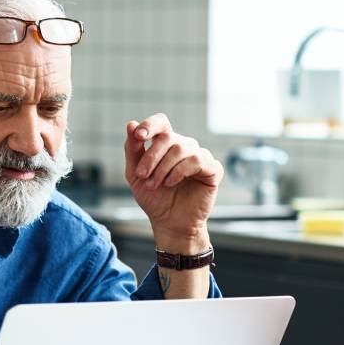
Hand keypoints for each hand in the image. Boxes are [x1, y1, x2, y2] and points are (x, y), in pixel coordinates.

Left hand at [123, 113, 222, 246]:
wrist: (168, 222)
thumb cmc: (153, 197)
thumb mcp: (135, 174)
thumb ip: (133, 149)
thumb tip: (131, 124)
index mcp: (166, 144)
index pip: (161, 122)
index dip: (150, 125)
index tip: (139, 136)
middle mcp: (184, 146)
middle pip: (168, 138)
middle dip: (152, 157)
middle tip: (142, 175)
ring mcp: (200, 156)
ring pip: (182, 148)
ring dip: (163, 168)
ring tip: (155, 184)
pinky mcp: (212, 169)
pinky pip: (197, 160)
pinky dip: (180, 171)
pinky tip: (171, 183)